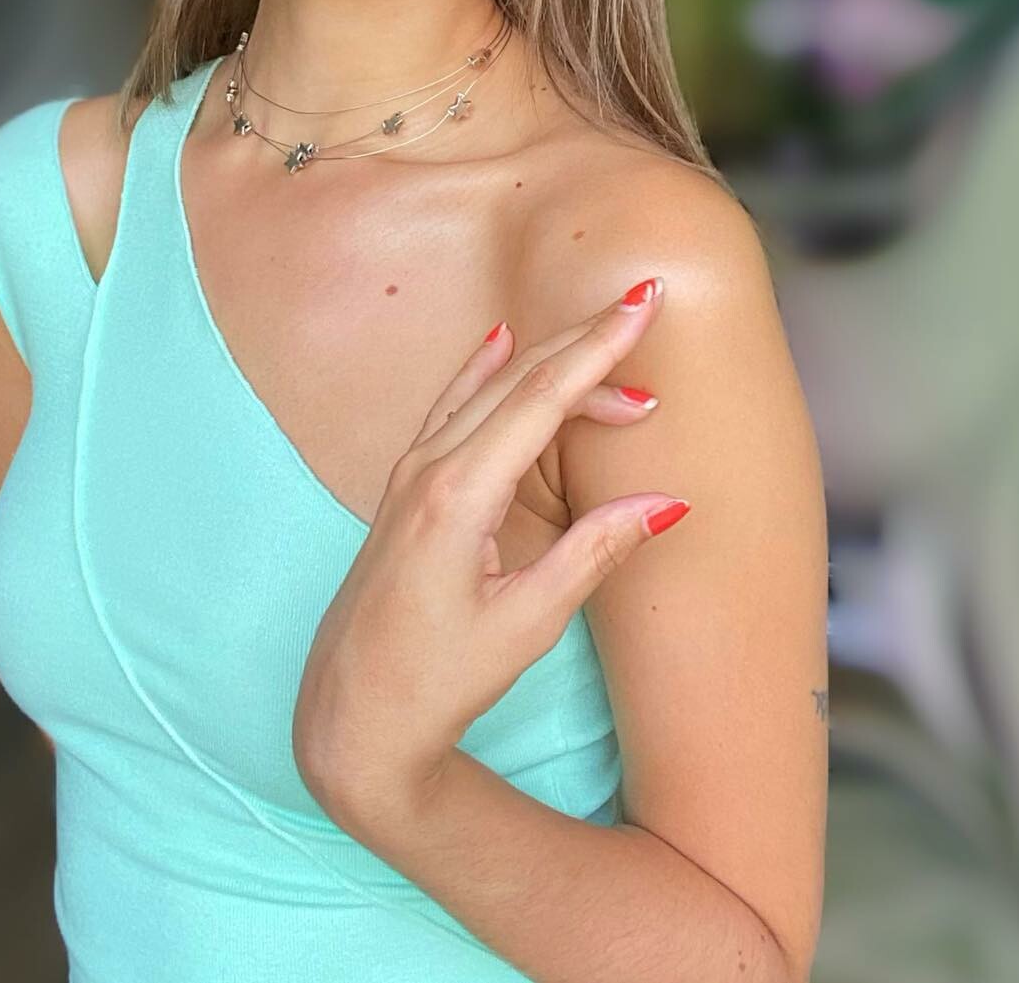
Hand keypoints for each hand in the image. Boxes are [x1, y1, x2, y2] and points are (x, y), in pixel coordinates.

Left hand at [291, 276, 690, 828]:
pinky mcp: (405, 489)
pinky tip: (501, 344)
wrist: (351, 717)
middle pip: (519, 379)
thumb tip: (666, 500)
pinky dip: (487, 371)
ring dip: (550, 362)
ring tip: (609, 343)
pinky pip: (453, 407)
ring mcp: (409, 474)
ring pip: (489, 390)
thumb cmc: (436, 680)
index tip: (643, 302)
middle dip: (585, 342)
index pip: (542, 397)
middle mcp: (428, 468)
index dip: (599, 347)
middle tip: (644, 307)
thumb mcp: (527, 624)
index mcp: (458, 493)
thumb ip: (594, 552)